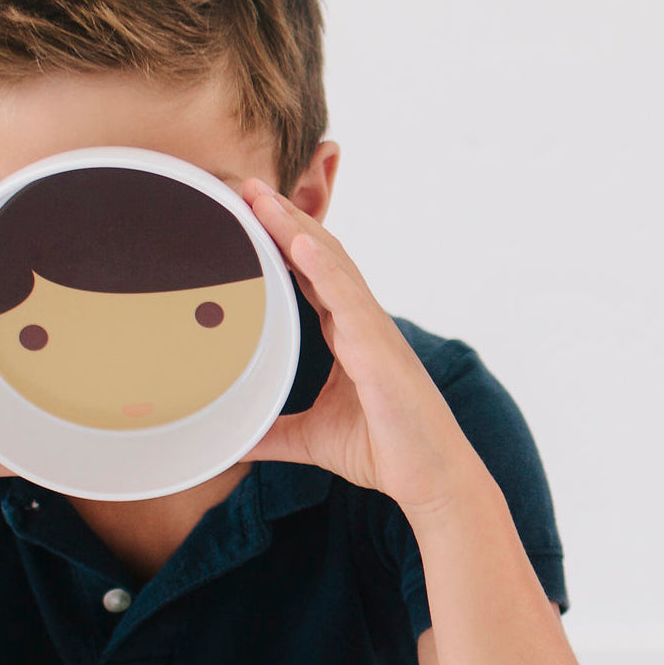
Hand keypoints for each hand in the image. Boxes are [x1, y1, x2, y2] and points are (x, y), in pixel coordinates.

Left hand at [241, 180, 483, 518]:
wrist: (431, 480)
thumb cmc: (383, 450)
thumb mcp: (310, 439)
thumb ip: (271, 433)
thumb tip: (232, 442)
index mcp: (345, 333)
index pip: (306, 274)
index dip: (278, 242)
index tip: (245, 212)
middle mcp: (360, 322)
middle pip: (317, 255)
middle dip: (282, 218)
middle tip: (245, 185)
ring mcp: (373, 331)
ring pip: (331, 266)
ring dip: (295, 229)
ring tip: (262, 198)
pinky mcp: (381, 351)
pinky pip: (350, 301)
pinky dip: (325, 269)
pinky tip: (300, 244)